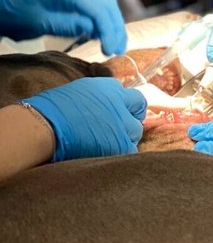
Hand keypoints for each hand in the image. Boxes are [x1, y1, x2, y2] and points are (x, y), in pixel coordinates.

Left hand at [0, 0, 126, 53]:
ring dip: (114, 27)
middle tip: (118, 50)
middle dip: (116, 28)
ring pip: (107, 8)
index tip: (109, 50)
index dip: (108, 31)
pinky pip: (99, 12)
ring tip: (116, 47)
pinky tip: (105, 39)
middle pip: (108, 7)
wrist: (8, 11)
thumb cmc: (20, 15)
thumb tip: (93, 29)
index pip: (99, 10)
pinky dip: (105, 26)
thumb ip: (67, 24)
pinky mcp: (78, 4)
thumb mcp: (40, 22)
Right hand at [23, 77, 146, 160]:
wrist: (45, 126)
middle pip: (139, 107)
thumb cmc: (49, 110)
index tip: (117, 112)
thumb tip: (96, 105)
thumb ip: (94, 97)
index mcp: (107, 87)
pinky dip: (122, 153)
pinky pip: (130, 150)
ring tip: (107, 143)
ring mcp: (122, 122)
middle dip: (131, 117)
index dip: (124, 104)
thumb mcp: (76, 92)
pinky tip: (107, 155)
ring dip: (126, 136)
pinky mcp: (119, 143)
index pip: (127, 94)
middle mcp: (119, 101)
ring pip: (136, 130)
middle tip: (119, 128)